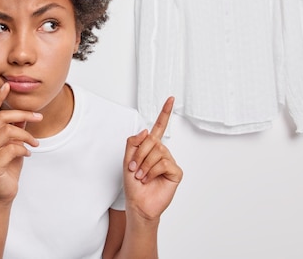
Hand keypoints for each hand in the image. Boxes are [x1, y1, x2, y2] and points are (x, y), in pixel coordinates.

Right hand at [0, 82, 42, 203]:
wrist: (3, 191)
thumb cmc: (8, 165)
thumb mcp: (14, 143)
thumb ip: (17, 128)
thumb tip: (26, 114)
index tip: (7, 85)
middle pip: (1, 118)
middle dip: (22, 115)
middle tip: (38, 117)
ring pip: (7, 132)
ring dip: (25, 135)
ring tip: (34, 142)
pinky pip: (10, 149)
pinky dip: (23, 149)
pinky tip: (28, 154)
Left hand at [123, 97, 182, 220]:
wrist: (138, 203)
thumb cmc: (133, 184)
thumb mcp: (127, 159)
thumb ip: (133, 142)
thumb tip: (146, 131)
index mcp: (151, 147)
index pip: (159, 127)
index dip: (165, 113)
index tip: (171, 99)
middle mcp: (162, 151)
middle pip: (152, 140)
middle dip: (139, 154)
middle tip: (133, 168)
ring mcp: (169, 161)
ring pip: (157, 151)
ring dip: (144, 164)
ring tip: (141, 176)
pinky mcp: (175, 172)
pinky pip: (164, 163)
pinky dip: (152, 171)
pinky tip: (149, 179)